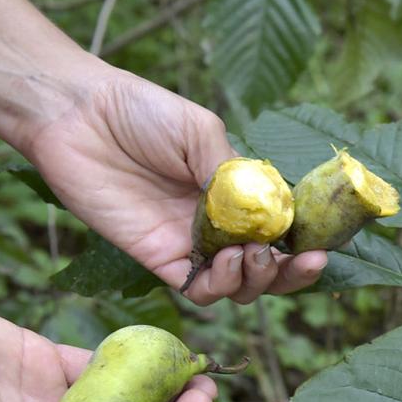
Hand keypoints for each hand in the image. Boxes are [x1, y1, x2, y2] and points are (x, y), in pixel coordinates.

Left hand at [24, 66, 327, 304]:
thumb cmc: (140, 112)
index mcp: (234, 192)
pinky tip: (226, 264)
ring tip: (252, 256)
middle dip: (289, 273)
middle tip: (302, 262)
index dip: (303, 243)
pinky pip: (195, 290)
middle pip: (264, 267)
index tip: (322, 246)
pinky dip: (219, 287)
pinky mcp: (156, 258)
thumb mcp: (201, 131)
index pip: (279, 230)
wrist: (80, 116)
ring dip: (256, 280)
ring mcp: (187, 244)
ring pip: (235, 285)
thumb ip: (234, 174)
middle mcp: (216, 224)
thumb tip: (269, 214)